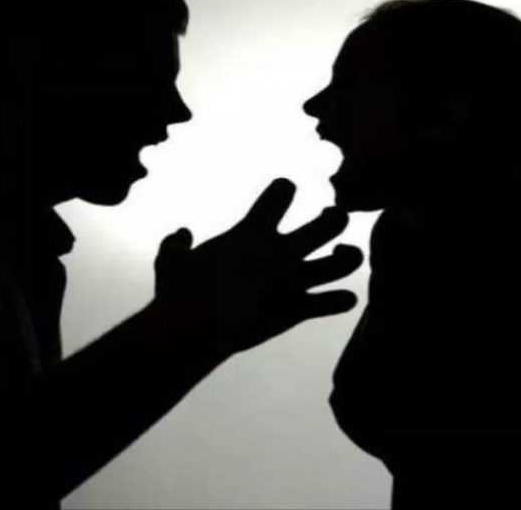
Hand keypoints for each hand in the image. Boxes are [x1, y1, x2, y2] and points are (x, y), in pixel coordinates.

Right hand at [154, 178, 362, 357]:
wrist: (193, 330)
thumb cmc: (178, 293)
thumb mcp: (171, 261)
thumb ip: (177, 243)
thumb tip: (183, 234)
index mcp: (252, 232)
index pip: (283, 191)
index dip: (284, 189)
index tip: (281, 196)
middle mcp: (281, 252)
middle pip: (331, 222)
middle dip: (335, 219)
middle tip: (328, 222)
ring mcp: (294, 281)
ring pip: (345, 261)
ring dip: (349, 256)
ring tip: (343, 255)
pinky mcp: (299, 310)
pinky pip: (337, 302)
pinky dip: (342, 300)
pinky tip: (339, 299)